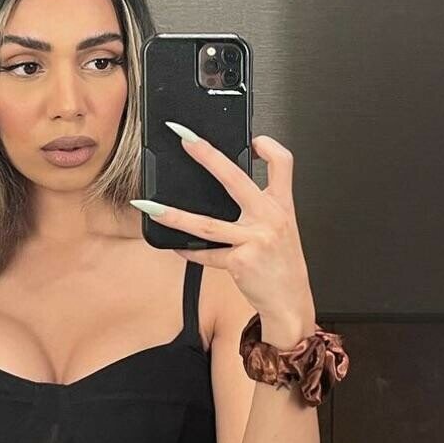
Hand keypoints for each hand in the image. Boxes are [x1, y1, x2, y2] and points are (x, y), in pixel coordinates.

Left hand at [131, 125, 315, 328]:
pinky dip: (189, 252)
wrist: (290, 302)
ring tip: (152, 207)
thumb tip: (227, 194)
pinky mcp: (240, 262)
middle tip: (185, 139)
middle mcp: (270, 218)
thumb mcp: (282, 230)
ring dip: (175, 215)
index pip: (282, 163)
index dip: (268, 146)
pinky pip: (207, 254)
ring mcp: (254, 239)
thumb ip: (261, 209)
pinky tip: (176, 248)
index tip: (252, 140)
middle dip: (207, 155)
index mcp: (282, 206)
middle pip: (235, 178)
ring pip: (206, 223)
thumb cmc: (283, 267)